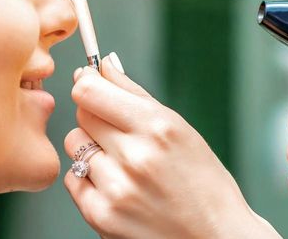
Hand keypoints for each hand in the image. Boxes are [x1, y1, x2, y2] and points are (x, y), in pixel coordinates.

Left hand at [64, 54, 279, 238]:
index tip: (91, 86)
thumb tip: (102, 65)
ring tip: (121, 163)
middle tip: (120, 132)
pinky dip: (89, 178)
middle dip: (96, 116)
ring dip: (91, 148)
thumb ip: (135, 95)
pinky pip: (73, 179)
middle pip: (82, 114)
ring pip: (75, 145)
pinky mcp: (101, 216)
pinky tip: (117, 185)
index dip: (87, 84)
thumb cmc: (204, 183)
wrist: (215, 238)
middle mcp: (135, 157)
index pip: (90, 91)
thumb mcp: (181, 130)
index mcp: (158, 127)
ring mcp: (116, 189)